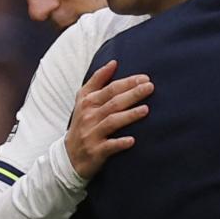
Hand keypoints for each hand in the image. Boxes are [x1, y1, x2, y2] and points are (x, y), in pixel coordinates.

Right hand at [65, 60, 153, 178]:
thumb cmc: (82, 123)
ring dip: (129, 115)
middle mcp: (89, 116)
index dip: (127, 82)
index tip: (145, 78)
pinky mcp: (95, 151)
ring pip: (112, 122)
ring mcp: (92, 134)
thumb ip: (98, 80)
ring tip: (146, 109)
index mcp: (88, 102)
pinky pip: (109, 146)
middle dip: (132, 94)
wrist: (69, 156)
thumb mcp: (84, 100)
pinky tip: (132, 140)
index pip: (110, 89)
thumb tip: (114, 62)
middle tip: (150, 87)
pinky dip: (120, 143)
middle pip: (113, 103)